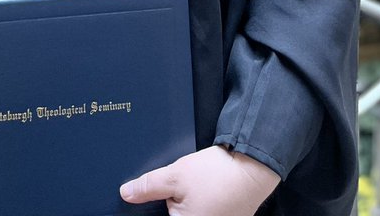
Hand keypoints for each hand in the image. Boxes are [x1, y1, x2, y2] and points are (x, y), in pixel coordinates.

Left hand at [120, 145, 278, 215]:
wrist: (253, 168)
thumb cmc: (217, 174)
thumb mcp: (176, 175)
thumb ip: (149, 187)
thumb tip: (126, 194)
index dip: (159, 207)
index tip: (166, 195)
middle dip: (171, 205)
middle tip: (179, 190)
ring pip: (189, 213)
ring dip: (186, 205)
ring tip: (195, 189)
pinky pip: (204, 213)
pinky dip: (201, 205)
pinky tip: (205, 192)